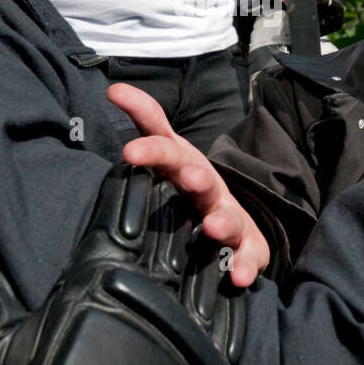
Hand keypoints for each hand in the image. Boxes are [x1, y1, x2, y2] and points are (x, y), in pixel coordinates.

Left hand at [107, 83, 268, 286]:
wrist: (235, 218)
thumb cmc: (191, 184)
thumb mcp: (169, 152)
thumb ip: (145, 121)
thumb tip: (114, 87)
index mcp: (185, 166)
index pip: (166, 150)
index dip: (151, 150)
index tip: (129, 152)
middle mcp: (208, 189)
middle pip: (203, 180)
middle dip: (196, 177)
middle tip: (188, 177)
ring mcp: (230, 217)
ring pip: (227, 218)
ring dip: (222, 222)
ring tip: (212, 227)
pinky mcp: (248, 245)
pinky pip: (248, 256)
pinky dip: (246, 265)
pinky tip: (239, 277)